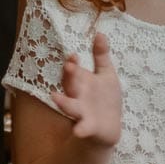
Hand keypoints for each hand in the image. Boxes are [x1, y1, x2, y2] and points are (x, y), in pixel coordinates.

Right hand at [55, 31, 121, 146]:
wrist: (109, 127)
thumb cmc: (104, 99)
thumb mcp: (105, 75)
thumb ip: (100, 56)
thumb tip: (100, 33)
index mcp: (81, 82)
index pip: (72, 71)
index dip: (72, 63)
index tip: (74, 55)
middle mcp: (77, 96)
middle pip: (70, 85)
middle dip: (69, 76)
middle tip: (69, 67)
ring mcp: (81, 112)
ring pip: (70, 106)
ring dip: (63, 103)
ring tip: (55, 98)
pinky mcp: (88, 127)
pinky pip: (83, 128)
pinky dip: (80, 129)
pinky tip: (78, 131)